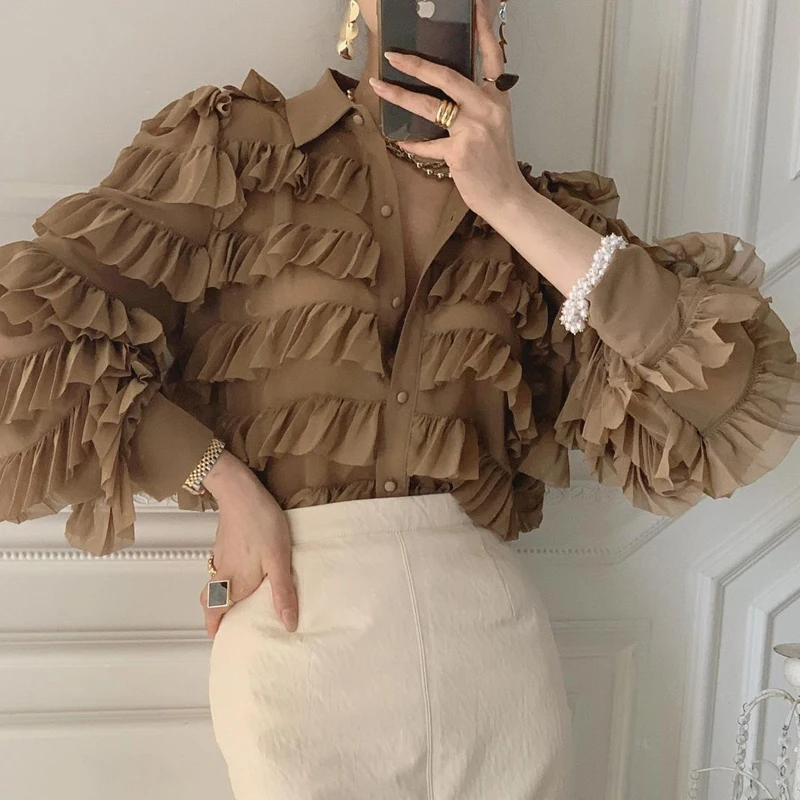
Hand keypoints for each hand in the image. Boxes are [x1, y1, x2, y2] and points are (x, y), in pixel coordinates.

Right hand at [198, 451, 298, 638]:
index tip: (222, 640)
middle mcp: (222, 574)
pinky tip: (245, 571)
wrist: (241, 491)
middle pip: (210, 601)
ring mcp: (220, 558)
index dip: (215, 629)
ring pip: (214, 585)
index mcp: (234, 583)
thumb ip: (282, 592)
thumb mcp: (279, 559)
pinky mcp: (223, 544)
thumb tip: (288, 623)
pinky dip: (227, 578)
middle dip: (216, 615)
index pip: (215, 614)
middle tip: (230, 623)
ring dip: (222, 597)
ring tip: (240, 601)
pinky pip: (219, 569)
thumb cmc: (261, 523)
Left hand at [367, 0, 528, 221]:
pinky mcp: (459, 152)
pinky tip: (400, 140)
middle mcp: (486, 109)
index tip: (474, 10)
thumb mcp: (495, 127)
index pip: (492, 59)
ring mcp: (472, 130)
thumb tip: (447, 94)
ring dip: (399, 95)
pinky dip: (412, 143)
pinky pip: (427, 144)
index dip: (482, 34)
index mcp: (497, 99)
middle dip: (416, 64)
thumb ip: (476, 107)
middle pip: (447, 77)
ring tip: (379, 87)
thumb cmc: (496, 164)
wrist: (506, 196)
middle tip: (393, 55)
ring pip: (429, 106)